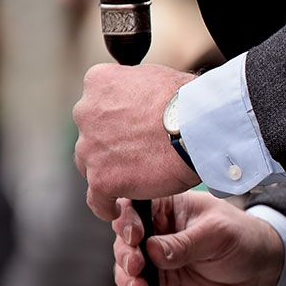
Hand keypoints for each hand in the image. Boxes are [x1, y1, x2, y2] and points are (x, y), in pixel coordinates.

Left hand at [73, 63, 198, 220]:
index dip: (114, 123)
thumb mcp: (152, 78)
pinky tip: (117, 207)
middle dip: (108, 147)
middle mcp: (86, 111)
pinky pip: (97, 199)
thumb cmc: (189, 102)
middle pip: (90, 138)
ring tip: (133, 181)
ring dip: (109, 173)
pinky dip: (106, 206)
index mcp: (98, 82)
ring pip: (91, 167)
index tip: (130, 133)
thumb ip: (134, 90)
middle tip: (136, 156)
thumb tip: (140, 102)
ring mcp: (91, 147)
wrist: (200, 125)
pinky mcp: (101, 178)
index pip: (96, 107)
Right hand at [90, 192, 284, 285]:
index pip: (134, 210)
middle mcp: (151, 236)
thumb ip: (185, 243)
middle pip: (124, 243)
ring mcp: (151, 266)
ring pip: (125, 273)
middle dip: (126, 255)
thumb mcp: (217, 234)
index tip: (134, 235)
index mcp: (164, 209)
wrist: (255, 273)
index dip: (128, 221)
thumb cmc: (239, 239)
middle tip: (137, 265)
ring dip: (126, 282)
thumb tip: (153, 251)